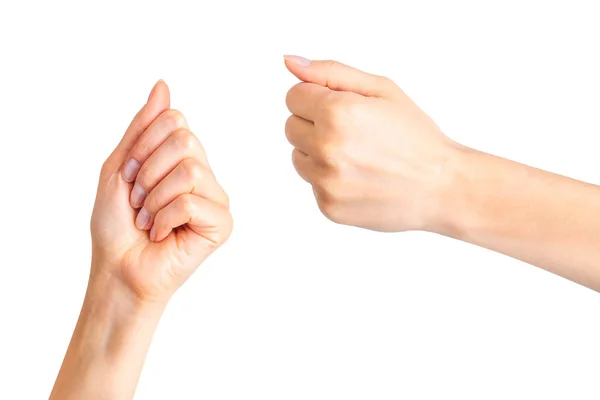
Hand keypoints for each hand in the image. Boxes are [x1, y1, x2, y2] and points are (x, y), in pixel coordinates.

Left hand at [90, 80, 231, 303]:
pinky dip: (165, 219)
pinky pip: (192, 202)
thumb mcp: (120, 166)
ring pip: (190, 170)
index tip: (130, 177)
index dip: (143, 146)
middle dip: (148, 172)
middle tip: (139, 200)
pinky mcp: (222, 224)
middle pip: (185, 140)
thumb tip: (162, 85)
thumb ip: (142, 127)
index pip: (175, 121)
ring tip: (150, 220)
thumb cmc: (116, 224)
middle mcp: (204, 174)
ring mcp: (216, 199)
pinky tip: (163, 235)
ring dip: (155, 198)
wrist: (118, 268)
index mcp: (183, 158)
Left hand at [284, 56, 459, 231]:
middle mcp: (326, 148)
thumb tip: (289, 62)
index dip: (318, 99)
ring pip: (298, 157)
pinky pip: (313, 184)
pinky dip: (330, 180)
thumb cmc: (415, 136)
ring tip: (357, 156)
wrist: (441, 186)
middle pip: (291, 127)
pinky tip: (360, 179)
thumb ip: (331, 73)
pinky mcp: (328, 206)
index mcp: (337, 112)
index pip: (293, 96)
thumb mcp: (381, 90)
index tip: (342, 108)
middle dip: (315, 125)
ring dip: (318, 154)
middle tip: (354, 133)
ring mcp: (326, 182)